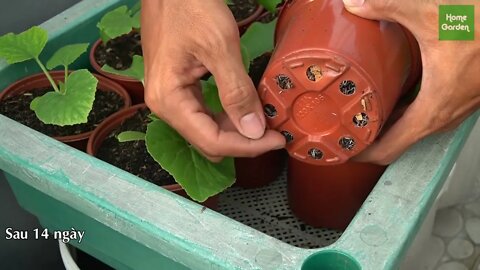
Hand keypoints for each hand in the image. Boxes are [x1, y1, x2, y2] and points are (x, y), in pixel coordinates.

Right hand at [141, 0, 284, 161]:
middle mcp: (164, 106)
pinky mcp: (177, 87)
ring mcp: (169, 97)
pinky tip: (244, 109)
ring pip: (206, 130)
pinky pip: (203, 114)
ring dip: (235, 131)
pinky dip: (226, 116)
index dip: (247, 147)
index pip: (211, 141)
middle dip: (242, 142)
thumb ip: (237, 91)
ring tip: (264, 122)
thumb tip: (254, 131)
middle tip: (274, 132)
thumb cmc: (191, 7)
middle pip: (207, 141)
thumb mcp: (219, 47)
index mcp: (169, 100)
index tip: (277, 140)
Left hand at [343, 0, 479, 164]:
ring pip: (415, 126)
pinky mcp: (463, 94)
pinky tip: (393, 93)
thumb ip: (387, 7)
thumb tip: (353, 4)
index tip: (343, 154)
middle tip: (343, 129)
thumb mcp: (430, 14)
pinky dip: (406, 110)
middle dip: (369, 138)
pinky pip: (428, 112)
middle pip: (399, 141)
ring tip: (361, 113)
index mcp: (432, 109)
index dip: (363, 155)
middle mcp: (445, 114)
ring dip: (388, 124)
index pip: (390, 149)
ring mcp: (456, 106)